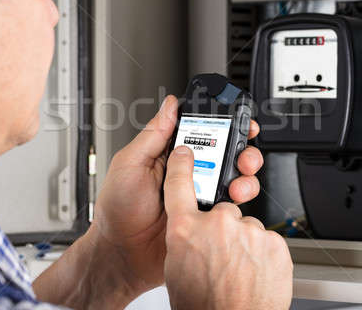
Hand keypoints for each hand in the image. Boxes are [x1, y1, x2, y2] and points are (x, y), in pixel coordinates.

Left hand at [92, 95, 263, 296]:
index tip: (237, 118)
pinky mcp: (207, 217)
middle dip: (241, 149)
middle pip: (225, 152)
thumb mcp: (130, 164)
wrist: (122, 256)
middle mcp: (188, 172)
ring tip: (237, 182)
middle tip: (242, 155)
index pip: (201, 131)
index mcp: (169, 154)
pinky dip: (238, 202)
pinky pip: (231, 206)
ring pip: (234, 178)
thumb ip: (152, 135)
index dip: (222, 123)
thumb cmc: (117, 211)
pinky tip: (229, 203)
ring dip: (244, 175)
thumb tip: (169, 105)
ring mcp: (200, 195)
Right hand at [163, 146, 292, 309]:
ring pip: (246, 228)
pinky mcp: (273, 242)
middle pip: (222, 209)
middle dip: (222, 228)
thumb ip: (184, 240)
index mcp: (186, 230)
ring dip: (243, 244)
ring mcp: (248, 232)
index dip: (182, 164)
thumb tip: (190, 232)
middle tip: (221, 255)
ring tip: (239, 271)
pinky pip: (266, 240)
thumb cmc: (203, 306)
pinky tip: (254, 273)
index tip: (184, 153)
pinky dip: (262, 254)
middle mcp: (217, 224)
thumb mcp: (176, 269)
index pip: (178, 184)